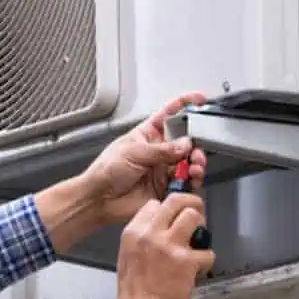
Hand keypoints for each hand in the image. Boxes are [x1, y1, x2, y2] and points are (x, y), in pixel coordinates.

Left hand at [79, 92, 208, 224]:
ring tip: (195, 164)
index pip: (169, 114)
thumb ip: (162, 149)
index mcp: (147, 134)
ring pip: (189, 161)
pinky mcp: (167, 187)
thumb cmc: (106, 171)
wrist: (99, 199)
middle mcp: (158, 150)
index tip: (199, 99)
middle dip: (196, 140)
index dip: (184, 104)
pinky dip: (193, 180)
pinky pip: (187, 182)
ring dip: (197, 161)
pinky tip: (192, 177)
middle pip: (185, 140)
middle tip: (196, 146)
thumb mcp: (133, 152)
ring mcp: (164, 168)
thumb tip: (185, 144)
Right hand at [103, 191, 214, 298]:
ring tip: (199, 240)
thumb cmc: (134, 289)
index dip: (168, 209)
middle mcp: (151, 234)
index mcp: (134, 232)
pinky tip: (199, 268)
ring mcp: (170, 246)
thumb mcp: (127, 254)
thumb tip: (160, 227)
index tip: (174, 216)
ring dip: (201, 227)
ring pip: (194, 216)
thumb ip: (142, 237)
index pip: (154, 204)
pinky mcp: (187, 262)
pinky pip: (207, 251)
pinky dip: (206, 260)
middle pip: (176, 201)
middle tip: (197, 213)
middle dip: (191, 203)